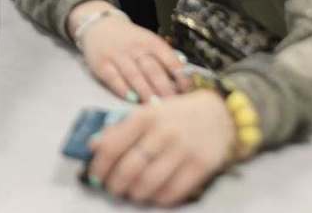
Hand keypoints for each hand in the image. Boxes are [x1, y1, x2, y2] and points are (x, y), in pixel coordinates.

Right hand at [68, 1, 187, 101]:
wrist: (99, 26)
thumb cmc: (129, 39)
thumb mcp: (148, 41)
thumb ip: (164, 57)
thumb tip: (182, 78)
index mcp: (151, 41)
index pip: (170, 59)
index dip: (180, 77)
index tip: (186, 91)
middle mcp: (135, 48)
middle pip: (153, 70)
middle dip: (164, 89)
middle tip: (173, 105)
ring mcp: (117, 56)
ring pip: (135, 76)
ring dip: (146, 93)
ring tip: (155, 107)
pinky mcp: (102, 65)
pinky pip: (114, 79)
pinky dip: (124, 90)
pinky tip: (132, 100)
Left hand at [87, 91, 235, 205]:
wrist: (219, 114)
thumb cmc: (176, 115)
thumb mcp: (148, 113)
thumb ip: (120, 128)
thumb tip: (92, 146)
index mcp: (146, 116)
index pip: (113, 145)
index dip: (100, 166)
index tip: (95, 176)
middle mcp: (163, 132)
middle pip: (129, 168)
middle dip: (115, 184)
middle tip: (112, 189)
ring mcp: (183, 150)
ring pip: (149, 183)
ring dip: (134, 194)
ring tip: (130, 193)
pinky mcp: (200, 166)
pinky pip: (172, 192)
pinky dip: (158, 198)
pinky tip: (153, 195)